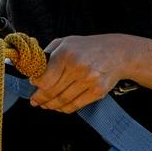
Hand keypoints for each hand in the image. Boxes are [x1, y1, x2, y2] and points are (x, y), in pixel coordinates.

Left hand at [26, 34, 151, 112]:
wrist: (118, 53)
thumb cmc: (88, 47)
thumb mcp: (66, 42)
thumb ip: (48, 54)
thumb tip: (33, 70)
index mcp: (66, 54)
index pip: (44, 78)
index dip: (36, 85)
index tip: (33, 85)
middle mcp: (77, 67)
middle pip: (51, 91)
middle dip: (40, 99)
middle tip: (35, 101)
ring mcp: (89, 80)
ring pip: (63, 101)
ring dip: (51, 106)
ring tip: (45, 105)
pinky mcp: (97, 91)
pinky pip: (76, 105)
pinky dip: (65, 109)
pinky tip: (59, 107)